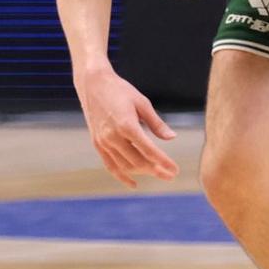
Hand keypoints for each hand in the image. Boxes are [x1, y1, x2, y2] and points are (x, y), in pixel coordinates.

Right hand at [74, 67, 177, 187]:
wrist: (93, 84)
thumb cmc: (120, 90)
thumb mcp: (142, 103)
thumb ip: (156, 123)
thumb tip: (172, 137)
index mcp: (127, 125)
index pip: (149, 150)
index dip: (163, 162)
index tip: (175, 170)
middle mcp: (113, 136)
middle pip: (138, 161)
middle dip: (156, 170)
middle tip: (170, 175)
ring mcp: (103, 142)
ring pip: (125, 166)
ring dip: (142, 172)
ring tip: (157, 173)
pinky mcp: (97, 144)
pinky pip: (110, 165)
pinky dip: (122, 176)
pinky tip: (133, 183)